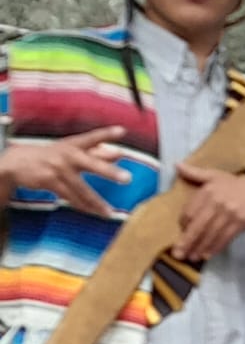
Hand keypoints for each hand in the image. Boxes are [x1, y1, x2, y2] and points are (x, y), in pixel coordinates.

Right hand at [0, 126, 130, 215]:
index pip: (93, 137)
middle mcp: (67, 154)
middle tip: (128, 178)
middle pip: (91, 163)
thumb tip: (120, 154)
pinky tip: (93, 213)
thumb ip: (97, 153)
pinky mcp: (49, 181)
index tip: (122, 130)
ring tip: (109, 213)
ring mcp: (58, 168)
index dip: (107, 134)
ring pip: (81, 189)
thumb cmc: (54, 156)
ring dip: (96, 203)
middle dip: (109, 172)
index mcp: (74, 144)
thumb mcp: (72, 150)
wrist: (18, 162)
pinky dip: (82, 206)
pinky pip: (70, 197)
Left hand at [173, 164, 244, 260]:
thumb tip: (176, 166)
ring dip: (200, 248)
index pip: (190, 211)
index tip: (181, 232)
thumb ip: (196, 173)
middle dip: (187, 241)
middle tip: (178, 254)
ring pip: (210, 234)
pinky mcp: (240, 223)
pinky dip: (215, 248)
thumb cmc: (237, 185)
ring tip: (191, 257)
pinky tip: (207, 255)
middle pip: (198, 226)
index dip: (183, 225)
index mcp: (208, 190)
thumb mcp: (216, 175)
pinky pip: (224, 238)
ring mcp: (229, 213)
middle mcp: (217, 202)